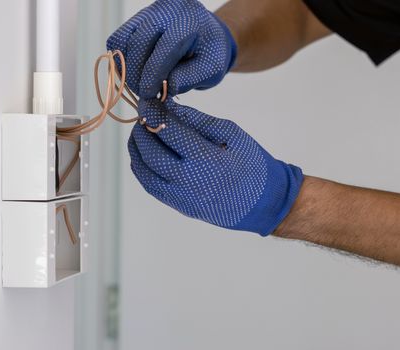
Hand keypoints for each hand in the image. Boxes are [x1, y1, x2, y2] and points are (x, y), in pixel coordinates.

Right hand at [106, 0, 236, 98]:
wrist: (206, 37)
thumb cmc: (209, 53)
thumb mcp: (210, 70)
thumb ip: (188, 79)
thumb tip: (163, 90)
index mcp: (189, 20)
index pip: (165, 46)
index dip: (153, 74)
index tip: (149, 95)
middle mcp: (166, 10)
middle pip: (140, 42)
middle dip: (138, 74)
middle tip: (145, 94)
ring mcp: (148, 12)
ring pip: (124, 40)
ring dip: (127, 68)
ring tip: (140, 84)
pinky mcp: (136, 19)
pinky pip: (118, 39)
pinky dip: (122, 59)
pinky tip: (135, 72)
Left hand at [128, 98, 302, 235]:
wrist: (264, 203)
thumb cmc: (252, 164)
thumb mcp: (231, 134)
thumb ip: (197, 120)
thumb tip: (168, 107)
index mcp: (205, 159)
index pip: (167, 131)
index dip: (153, 112)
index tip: (147, 100)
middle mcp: (188, 181)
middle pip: (149, 152)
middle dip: (141, 129)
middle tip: (143, 115)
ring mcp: (180, 198)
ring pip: (143, 171)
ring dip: (136, 148)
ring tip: (141, 132)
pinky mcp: (178, 206)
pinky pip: (149, 185)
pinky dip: (141, 166)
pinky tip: (144, 153)